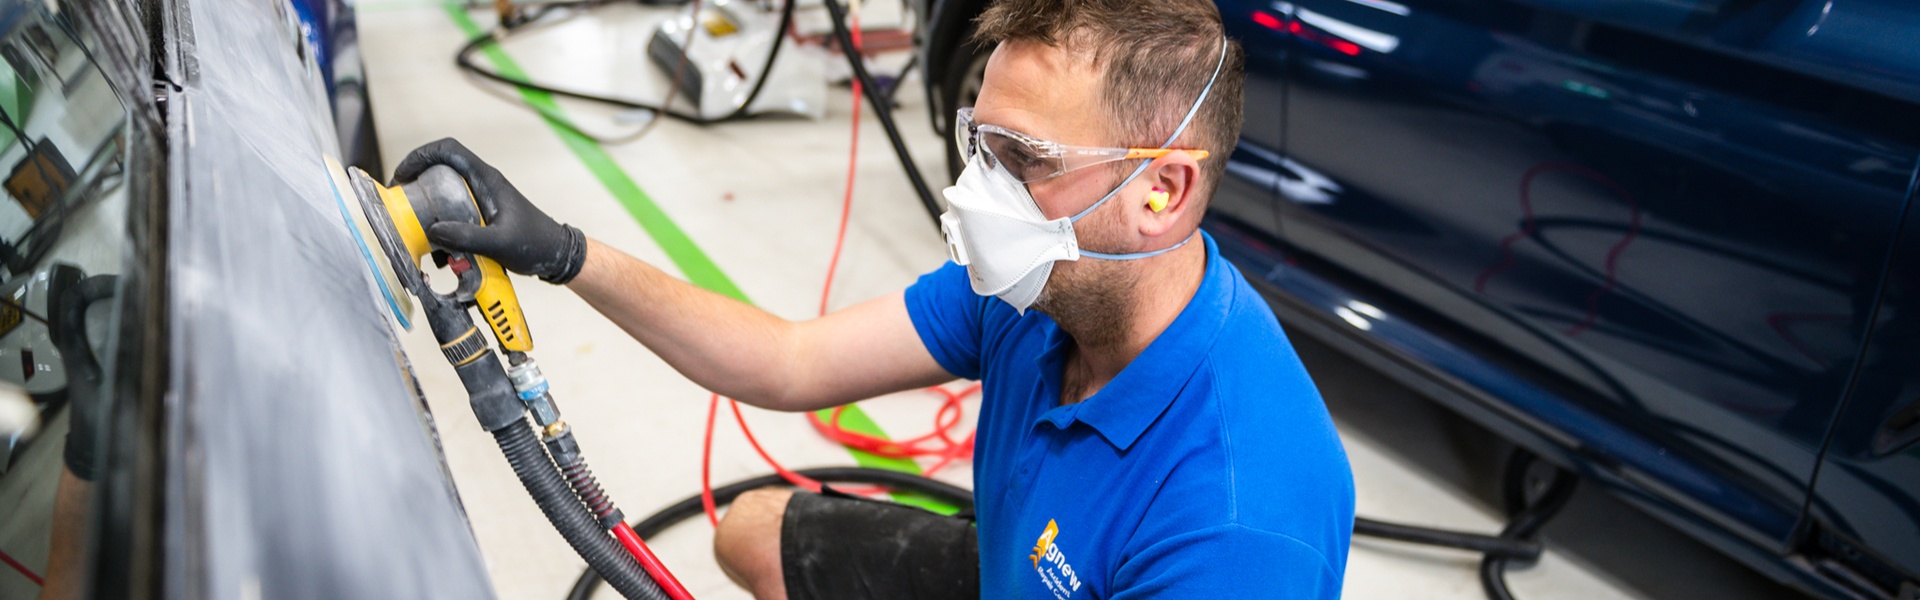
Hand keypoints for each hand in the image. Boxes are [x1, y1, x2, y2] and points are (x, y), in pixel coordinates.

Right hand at [391, 138, 586, 283]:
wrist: (555, 255)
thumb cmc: (535, 244)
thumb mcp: (500, 242)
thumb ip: (467, 237)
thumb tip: (433, 230)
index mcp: (486, 179)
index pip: (449, 150)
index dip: (421, 155)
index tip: (403, 175)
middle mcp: (481, 184)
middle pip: (440, 171)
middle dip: (417, 185)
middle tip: (402, 205)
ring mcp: (480, 199)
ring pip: (444, 195)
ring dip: (429, 212)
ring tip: (419, 233)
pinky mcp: (480, 216)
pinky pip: (453, 215)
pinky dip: (442, 230)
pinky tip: (441, 253)